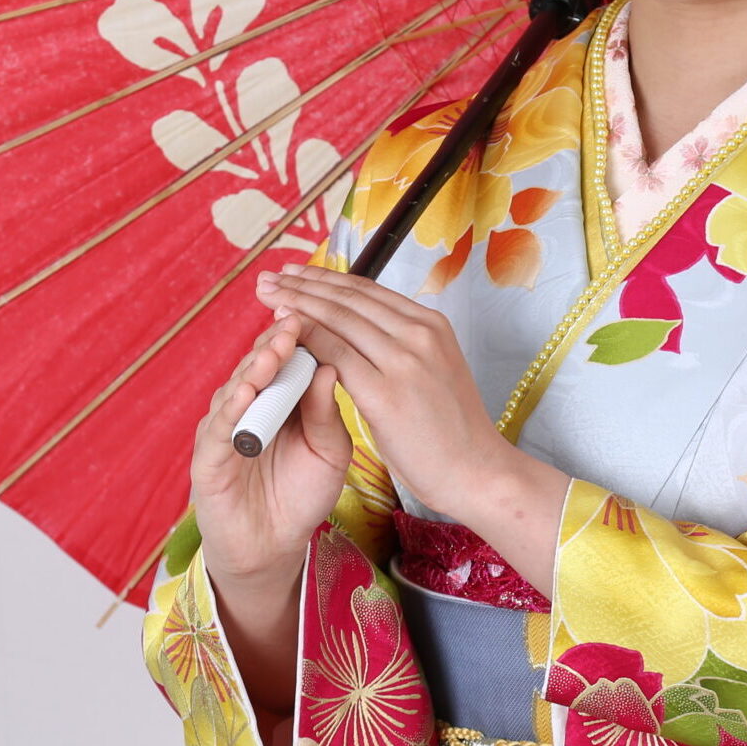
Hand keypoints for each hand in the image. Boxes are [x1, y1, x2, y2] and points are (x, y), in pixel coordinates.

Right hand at [191, 313, 350, 595]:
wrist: (275, 546)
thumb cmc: (303, 493)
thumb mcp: (329, 451)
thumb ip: (328, 412)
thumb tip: (332, 364)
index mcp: (281, 398)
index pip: (287, 357)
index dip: (299, 335)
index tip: (317, 311)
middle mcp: (249, 405)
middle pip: (259, 364)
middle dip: (276, 342)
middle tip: (293, 320)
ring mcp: (226, 428)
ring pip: (237, 389)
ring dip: (254, 369)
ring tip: (273, 351)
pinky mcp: (208, 458)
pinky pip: (219, 428)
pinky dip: (231, 410)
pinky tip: (245, 393)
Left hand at [256, 264, 571, 594]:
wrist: (479, 471)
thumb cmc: (452, 432)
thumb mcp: (434, 372)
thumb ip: (402, 349)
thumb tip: (364, 336)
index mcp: (431, 325)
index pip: (368, 291)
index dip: (327, 280)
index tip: (297, 274)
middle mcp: (419, 332)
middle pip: (349, 297)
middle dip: (304, 283)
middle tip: (269, 277)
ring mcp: (405, 359)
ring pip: (338, 318)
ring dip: (298, 303)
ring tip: (267, 295)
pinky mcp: (387, 392)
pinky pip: (335, 354)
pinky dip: (306, 339)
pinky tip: (284, 334)